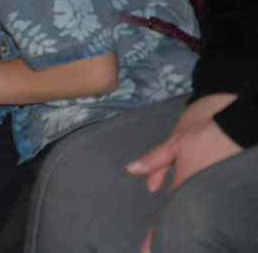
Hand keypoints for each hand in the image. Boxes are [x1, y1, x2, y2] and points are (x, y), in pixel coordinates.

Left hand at [126, 94, 241, 252]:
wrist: (240, 131)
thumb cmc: (207, 136)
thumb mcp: (175, 144)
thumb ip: (154, 160)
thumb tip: (131, 169)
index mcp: (183, 185)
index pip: (164, 215)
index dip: (154, 235)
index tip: (144, 252)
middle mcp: (198, 194)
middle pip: (180, 221)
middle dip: (168, 238)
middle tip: (154, 252)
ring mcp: (214, 195)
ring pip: (195, 216)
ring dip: (186, 230)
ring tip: (177, 247)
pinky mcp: (228, 195)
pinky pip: (212, 209)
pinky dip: (203, 218)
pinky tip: (202, 230)